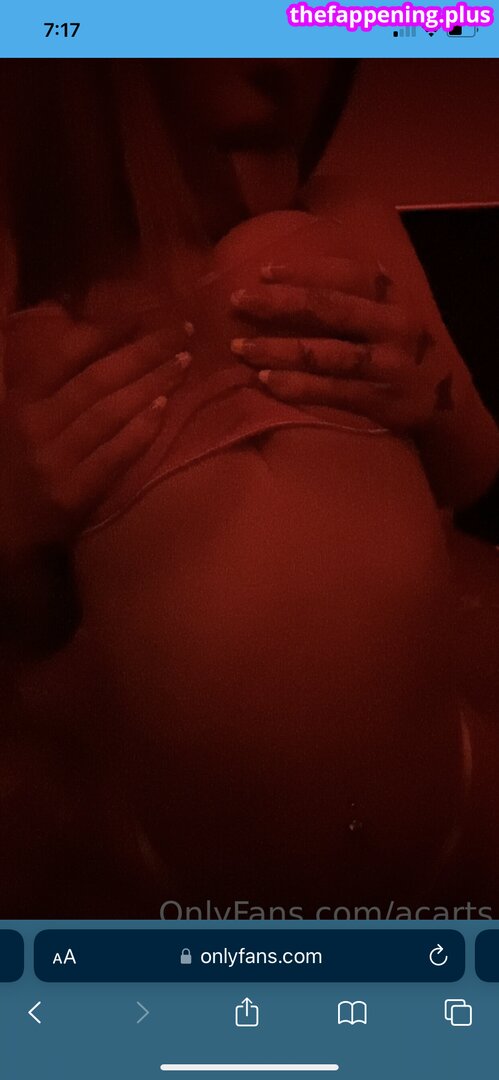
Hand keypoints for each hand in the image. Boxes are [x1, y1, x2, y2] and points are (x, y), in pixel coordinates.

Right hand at [3, 304, 191, 537]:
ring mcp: (55, 461)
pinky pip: (114, 455)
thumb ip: (45, 382)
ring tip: (183, 362)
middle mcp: (36, 425)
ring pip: (110, 413)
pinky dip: (140, 431)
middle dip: (143, 351)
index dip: (107, 331)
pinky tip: (165, 409)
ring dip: (151, 383)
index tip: (142, 315)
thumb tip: (87, 335)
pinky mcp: (73, 494)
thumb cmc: (15, 465)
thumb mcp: (16, 416)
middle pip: (98, 379)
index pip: (68, 355)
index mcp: (21, 401)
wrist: (4, 531)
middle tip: (180, 332)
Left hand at [229, 258, 451, 434]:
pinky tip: (266, 381)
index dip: (302, 271)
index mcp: (391, 296)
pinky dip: (296, 386)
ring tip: (240, 348)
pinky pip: (331, 391)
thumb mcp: (388, 311)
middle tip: (238, 301)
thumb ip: (353, 293)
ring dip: (278, 350)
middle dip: (279, 304)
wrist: (446, 398)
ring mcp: (386, 364)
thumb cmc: (401, 347)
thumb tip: (288, 276)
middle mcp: (391, 325)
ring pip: (325, 353)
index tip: (262, 272)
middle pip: (329, 309)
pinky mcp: (379, 399)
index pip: (344, 275)